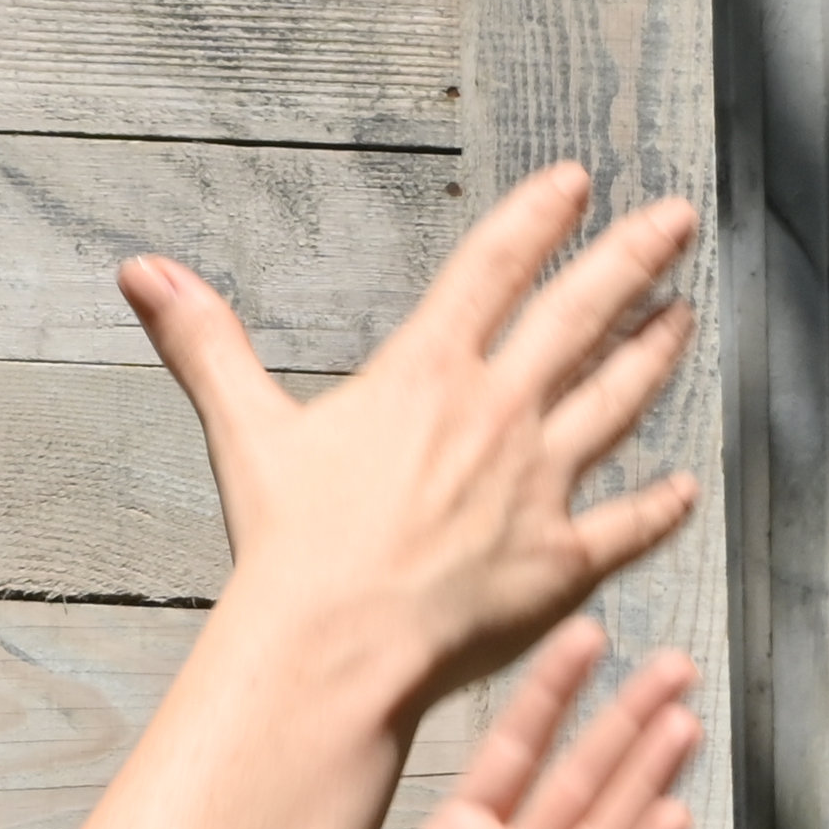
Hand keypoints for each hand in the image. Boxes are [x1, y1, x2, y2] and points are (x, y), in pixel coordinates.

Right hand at [124, 163, 700, 727]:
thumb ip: (204, 344)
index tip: (578, 182)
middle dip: (635, 259)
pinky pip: (628, 524)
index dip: (540, 217)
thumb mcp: (244, 430)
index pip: (495, 268)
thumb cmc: (289, 547)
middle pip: (583, 315)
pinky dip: (661, 506)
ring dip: (657, 355)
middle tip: (676, 221)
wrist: (335, 646)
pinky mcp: (560, 560)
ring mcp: (539, 485)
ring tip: (686, 318)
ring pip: (620, 402)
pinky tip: (687, 489)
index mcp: (426, 373)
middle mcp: (497, 414)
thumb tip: (141, 271)